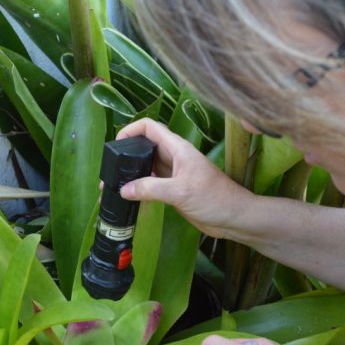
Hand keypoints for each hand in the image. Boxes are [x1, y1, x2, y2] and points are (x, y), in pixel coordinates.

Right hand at [117, 119, 250, 237]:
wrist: (234, 218)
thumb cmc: (214, 198)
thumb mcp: (181, 192)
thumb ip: (151, 189)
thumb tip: (124, 189)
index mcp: (177, 148)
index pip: (150, 127)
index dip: (131, 130)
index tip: (116, 145)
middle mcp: (174, 157)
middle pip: (145, 147)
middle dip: (126, 156)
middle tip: (110, 171)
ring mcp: (174, 174)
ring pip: (147, 167)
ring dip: (131, 174)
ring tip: (114, 186)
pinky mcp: (174, 190)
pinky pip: (152, 184)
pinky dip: (140, 189)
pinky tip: (130, 198)